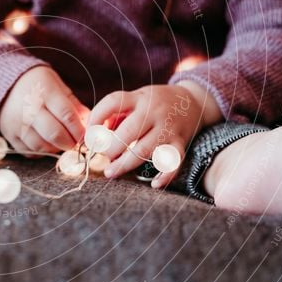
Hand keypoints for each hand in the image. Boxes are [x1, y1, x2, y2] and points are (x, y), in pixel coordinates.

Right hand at [0, 65, 89, 156]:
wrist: (3, 84)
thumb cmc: (37, 84)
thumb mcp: (57, 85)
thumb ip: (73, 103)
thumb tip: (89, 122)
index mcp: (44, 91)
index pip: (66, 115)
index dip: (79, 129)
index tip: (86, 136)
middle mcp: (28, 108)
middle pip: (54, 134)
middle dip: (70, 143)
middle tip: (76, 143)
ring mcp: (17, 123)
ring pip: (41, 146)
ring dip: (56, 148)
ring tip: (62, 142)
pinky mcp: (9, 135)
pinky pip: (30, 151)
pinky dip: (42, 151)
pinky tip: (47, 143)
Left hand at [86, 84, 206, 187]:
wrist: (192, 102)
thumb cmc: (155, 103)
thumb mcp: (136, 99)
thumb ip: (116, 115)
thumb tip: (96, 136)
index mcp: (139, 98)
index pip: (114, 101)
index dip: (96, 117)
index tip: (89, 133)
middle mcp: (154, 112)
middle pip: (128, 131)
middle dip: (110, 147)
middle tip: (102, 155)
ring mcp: (168, 128)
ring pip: (145, 149)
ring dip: (125, 163)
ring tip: (111, 172)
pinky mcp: (180, 143)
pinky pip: (173, 162)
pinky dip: (164, 176)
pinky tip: (153, 184)